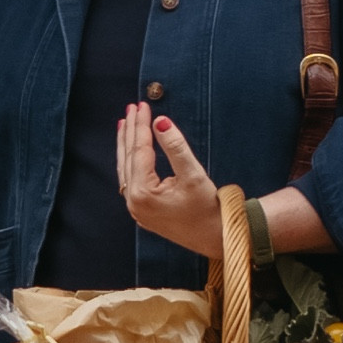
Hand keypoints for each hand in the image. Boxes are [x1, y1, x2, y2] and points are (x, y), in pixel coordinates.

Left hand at [116, 101, 222, 259]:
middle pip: (128, 158)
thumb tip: (160, 122)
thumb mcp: (193, 175)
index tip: (142, 105)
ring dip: (126, 145)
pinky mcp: (142, 212)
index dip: (141, 125)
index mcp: (142, 193)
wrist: (217, 237)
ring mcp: (136, 209)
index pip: (139, 150)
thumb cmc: (208, 209)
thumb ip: (175, 147)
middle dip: (130, 131)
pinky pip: (130, 180)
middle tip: (132, 107)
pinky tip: (131, 151)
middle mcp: (133, 202)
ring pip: (125, 169)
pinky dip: (130, 162)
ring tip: (125, 123)